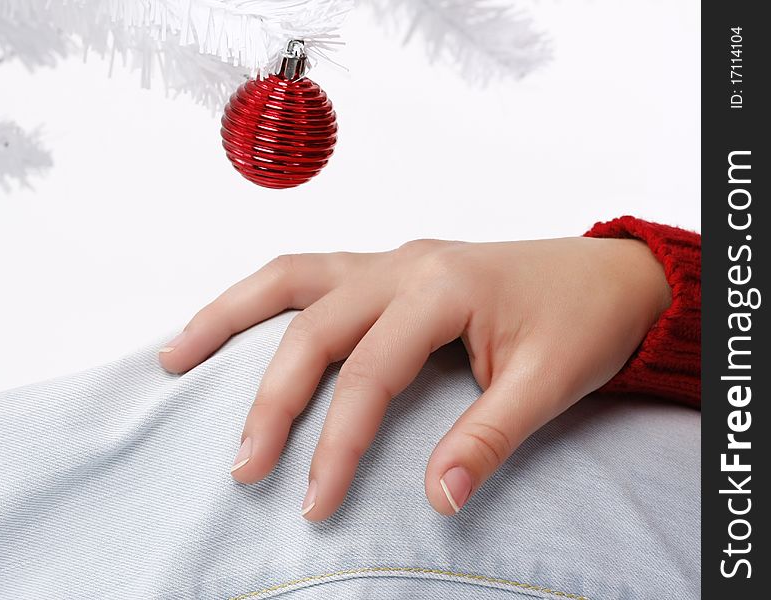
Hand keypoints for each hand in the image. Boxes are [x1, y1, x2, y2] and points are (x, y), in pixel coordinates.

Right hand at [158, 237, 671, 519]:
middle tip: (243, 466)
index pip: (371, 374)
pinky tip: (232, 323)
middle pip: (312, 328)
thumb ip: (487, 439)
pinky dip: (261, 299)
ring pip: (289, 278)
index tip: (315, 502)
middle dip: (271, 400)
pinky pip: (307, 274)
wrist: (608, 275)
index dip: (337, 443)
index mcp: (442, 287)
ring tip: (175, 355)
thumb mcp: (548, 383)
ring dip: (229, 316)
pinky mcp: (384, 267)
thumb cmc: (581, 319)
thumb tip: (436, 501)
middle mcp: (403, 264)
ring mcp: (389, 259)